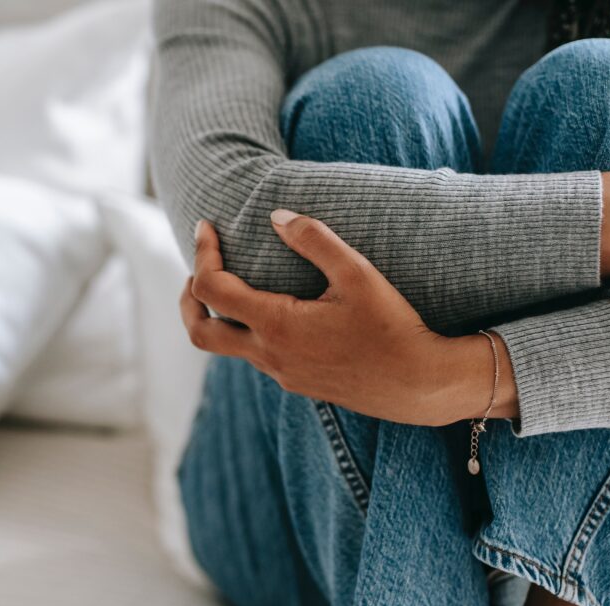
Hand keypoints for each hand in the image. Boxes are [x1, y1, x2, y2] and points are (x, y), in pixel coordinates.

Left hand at [180, 210, 517, 425]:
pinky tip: (273, 312)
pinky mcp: (298, 383)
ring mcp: (282, 374)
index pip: (212, 289)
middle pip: (199, 332)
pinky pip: (256, 357)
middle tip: (197, 269)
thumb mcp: (358, 274)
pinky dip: (248, 330)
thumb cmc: (392, 327)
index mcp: (276, 325)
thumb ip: (314, 239)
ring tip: (232, 283)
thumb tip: (276, 216)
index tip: (206, 228)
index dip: (203, 254)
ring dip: (220, 315)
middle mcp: (270, 355)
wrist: (420, 385)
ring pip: (228, 347)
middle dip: (189, 298)